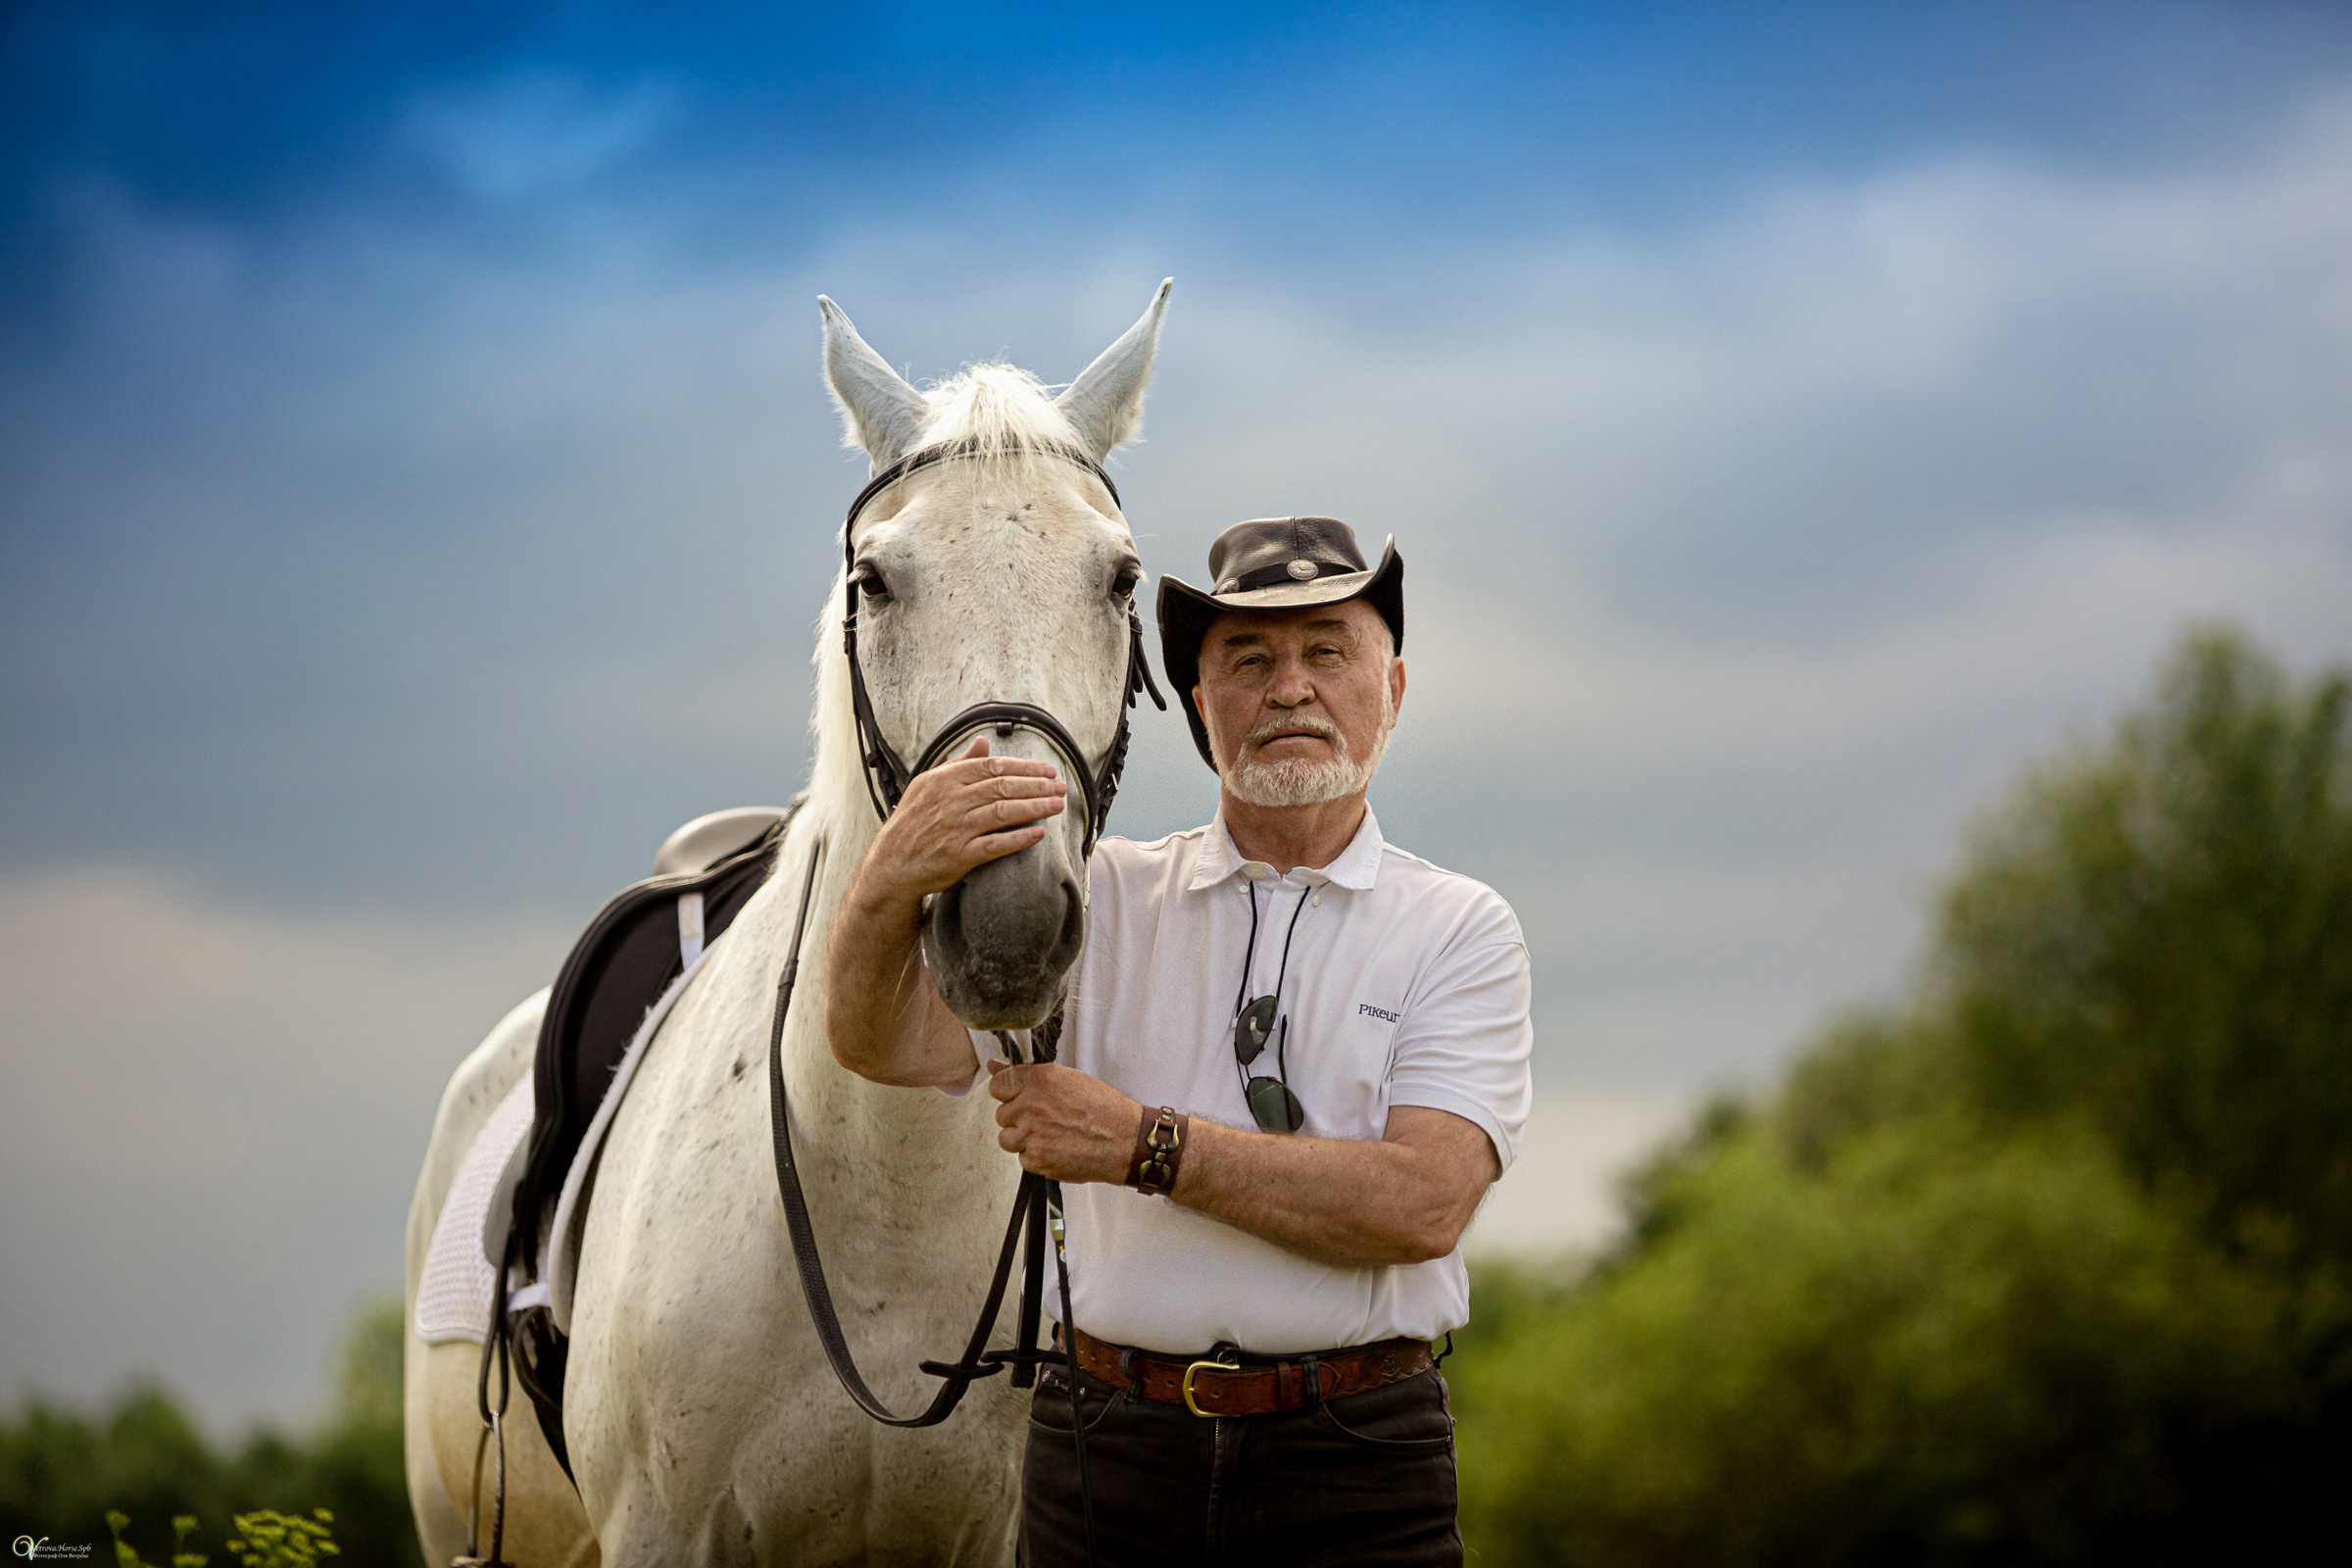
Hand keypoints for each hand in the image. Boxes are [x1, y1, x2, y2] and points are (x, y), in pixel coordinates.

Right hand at [859, 737, 1065, 905]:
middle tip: (1062, 787)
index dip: (1025, 768)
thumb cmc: (914, 820)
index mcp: (946, 780)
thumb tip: (983, 741)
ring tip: (1057, 806)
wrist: (892, 862)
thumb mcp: (929, 784)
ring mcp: (956, 829)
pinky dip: (1018, 839)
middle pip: (1003, 788)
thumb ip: (959, 763)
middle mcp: (952, 801)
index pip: (993, 767)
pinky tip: (1038, 834)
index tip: (1049, 770)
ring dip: (1035, 808)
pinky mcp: (959, 856)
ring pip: (1003, 813)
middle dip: (1037, 786)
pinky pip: (994, 845)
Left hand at [986, 1060, 1138, 1183]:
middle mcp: (1031, 1106)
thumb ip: (1027, 1073)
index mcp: (1038, 1080)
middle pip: (1001, 1114)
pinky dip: (1036, 1157)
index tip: (1021, 1098)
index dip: (1009, 1093)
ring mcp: (1032, 1135)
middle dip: (1019, 1118)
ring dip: (1023, 1139)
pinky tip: (1057, 1149)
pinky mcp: (1037, 1160)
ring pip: (1007, 1138)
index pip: (998, 1086)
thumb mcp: (1068, 1079)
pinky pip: (1023, 1158)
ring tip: (1050, 1135)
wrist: (1124, 1140)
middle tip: (1045, 1119)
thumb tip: (993, 1065)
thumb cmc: (1101, 1107)